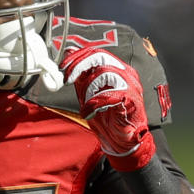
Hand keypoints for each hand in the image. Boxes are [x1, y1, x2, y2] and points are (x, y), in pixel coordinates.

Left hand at [62, 44, 155, 170]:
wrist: (123, 141)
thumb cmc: (108, 118)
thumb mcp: (88, 94)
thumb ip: (81, 77)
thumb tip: (69, 54)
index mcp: (117, 69)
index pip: (96, 52)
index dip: (77, 57)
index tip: (62, 67)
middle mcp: (126, 72)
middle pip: (100, 56)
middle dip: (79, 65)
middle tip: (67, 78)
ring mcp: (130, 84)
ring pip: (104, 73)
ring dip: (88, 89)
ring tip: (84, 105)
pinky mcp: (131, 99)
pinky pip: (108, 95)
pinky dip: (93, 104)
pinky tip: (88, 113)